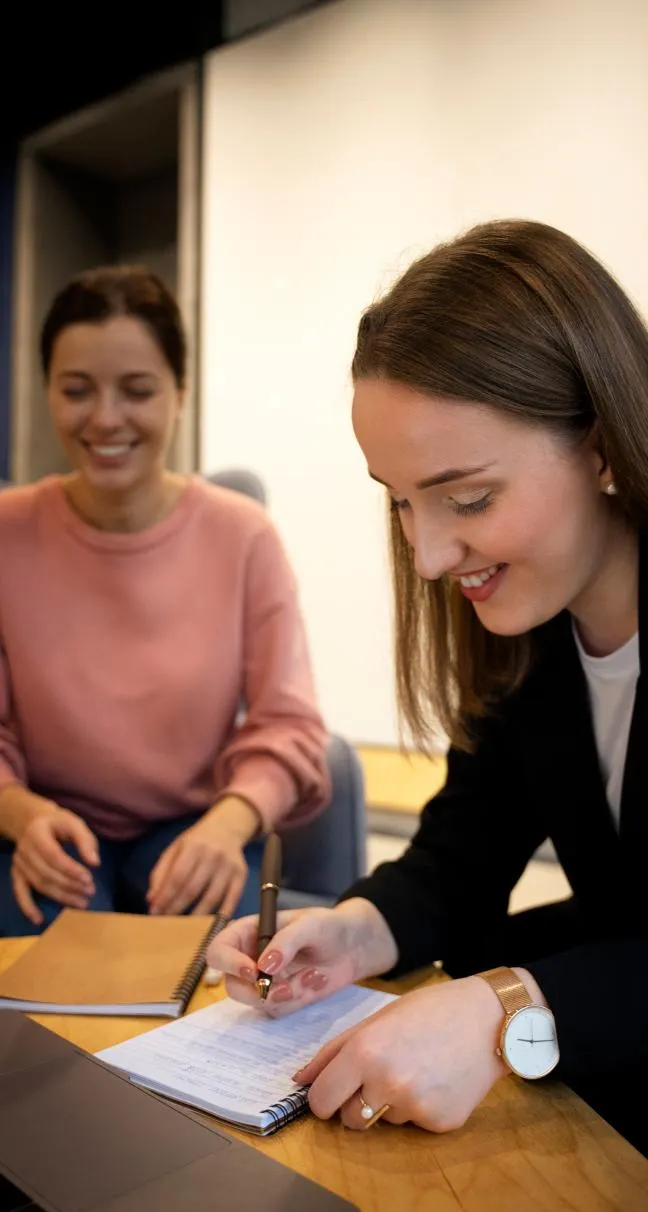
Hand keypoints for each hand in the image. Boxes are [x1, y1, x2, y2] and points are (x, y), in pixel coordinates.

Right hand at [11, 801, 99, 925]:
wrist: (32, 821)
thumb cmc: (58, 823)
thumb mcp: (74, 823)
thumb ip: (85, 841)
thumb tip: (95, 863)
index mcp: (37, 833)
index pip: (53, 856)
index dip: (71, 869)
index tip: (89, 878)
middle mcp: (24, 849)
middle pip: (46, 872)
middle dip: (70, 885)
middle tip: (90, 891)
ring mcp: (18, 863)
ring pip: (39, 884)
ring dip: (60, 896)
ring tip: (81, 902)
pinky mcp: (16, 873)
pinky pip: (19, 892)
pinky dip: (27, 907)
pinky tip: (38, 919)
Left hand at [147, 797, 257, 916]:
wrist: (227, 828)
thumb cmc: (196, 842)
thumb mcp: (175, 849)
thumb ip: (161, 873)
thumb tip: (152, 900)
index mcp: (194, 846)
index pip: (177, 877)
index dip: (165, 897)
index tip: (155, 912)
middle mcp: (213, 855)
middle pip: (193, 889)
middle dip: (176, 909)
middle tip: (165, 923)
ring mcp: (229, 866)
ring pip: (211, 899)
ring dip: (195, 916)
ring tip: (183, 928)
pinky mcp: (242, 876)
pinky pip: (231, 901)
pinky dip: (219, 916)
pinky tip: (208, 926)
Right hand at [206, 897, 397, 1011]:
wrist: (355, 946)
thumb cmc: (329, 925)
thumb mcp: (310, 924)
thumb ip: (286, 942)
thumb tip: (263, 966)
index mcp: (248, 933)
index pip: (219, 951)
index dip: (229, 964)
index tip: (254, 972)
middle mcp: (250, 959)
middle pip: (231, 985)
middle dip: (256, 991)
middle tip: (285, 988)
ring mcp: (264, 982)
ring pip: (254, 1002)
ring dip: (284, 995)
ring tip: (313, 975)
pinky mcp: (281, 999)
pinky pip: (277, 1010)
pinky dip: (297, 1000)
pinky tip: (316, 980)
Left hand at [294, 976, 506, 1131]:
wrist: (488, 1019)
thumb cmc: (430, 1011)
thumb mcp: (376, 1020)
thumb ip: (334, 1052)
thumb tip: (300, 1081)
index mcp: (364, 1051)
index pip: (320, 1100)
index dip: (323, 1097)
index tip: (333, 1091)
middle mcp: (386, 1082)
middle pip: (349, 1119)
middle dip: (356, 1103)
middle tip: (379, 1076)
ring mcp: (414, 1105)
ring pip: (383, 1122)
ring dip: (390, 1104)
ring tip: (416, 1070)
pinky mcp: (440, 1122)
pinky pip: (415, 1124)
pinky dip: (421, 1107)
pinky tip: (438, 1080)